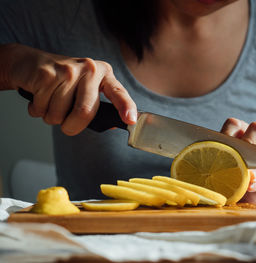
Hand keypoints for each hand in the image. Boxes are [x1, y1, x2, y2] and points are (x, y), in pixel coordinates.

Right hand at [6, 44, 136, 135]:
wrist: (26, 63)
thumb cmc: (61, 81)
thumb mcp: (84, 89)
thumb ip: (99, 106)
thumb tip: (113, 125)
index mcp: (103, 74)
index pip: (118, 93)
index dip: (126, 107)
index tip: (130, 120)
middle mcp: (89, 69)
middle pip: (84, 112)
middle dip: (72, 127)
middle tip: (66, 125)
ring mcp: (68, 70)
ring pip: (59, 114)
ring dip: (51, 117)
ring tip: (50, 102)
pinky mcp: (46, 74)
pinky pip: (41, 108)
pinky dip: (37, 111)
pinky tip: (38, 96)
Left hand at [220, 117, 255, 202]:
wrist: (235, 193)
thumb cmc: (221, 173)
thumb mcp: (215, 163)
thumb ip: (214, 157)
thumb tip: (207, 159)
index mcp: (237, 131)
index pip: (233, 124)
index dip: (227, 134)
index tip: (218, 147)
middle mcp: (254, 137)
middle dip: (248, 140)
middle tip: (239, 155)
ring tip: (247, 175)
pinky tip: (250, 186)